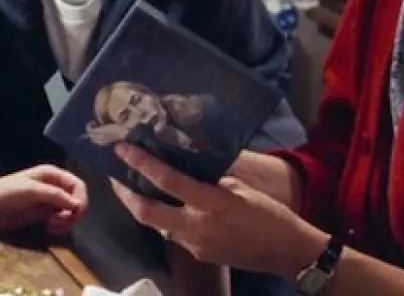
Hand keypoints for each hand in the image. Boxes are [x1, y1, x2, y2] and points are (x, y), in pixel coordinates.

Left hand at [0, 165, 86, 233]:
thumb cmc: (5, 192)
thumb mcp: (30, 190)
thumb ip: (54, 195)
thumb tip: (77, 204)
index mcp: (52, 174)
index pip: (78, 185)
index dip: (80, 200)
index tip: (73, 214)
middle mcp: (54, 186)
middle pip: (78, 200)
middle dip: (73, 213)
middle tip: (58, 222)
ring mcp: (50, 201)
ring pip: (71, 212)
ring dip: (67, 221)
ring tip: (51, 226)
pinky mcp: (45, 215)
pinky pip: (62, 221)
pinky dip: (60, 226)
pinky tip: (49, 228)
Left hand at [110, 144, 327, 278]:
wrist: (288, 252)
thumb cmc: (269, 214)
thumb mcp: (241, 188)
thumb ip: (210, 179)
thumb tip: (185, 164)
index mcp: (211, 204)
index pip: (167, 181)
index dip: (141, 164)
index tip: (122, 149)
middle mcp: (197, 227)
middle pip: (146, 212)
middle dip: (124, 193)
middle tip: (114, 175)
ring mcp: (195, 245)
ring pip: (156, 225)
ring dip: (141, 206)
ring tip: (132, 187)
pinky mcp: (198, 254)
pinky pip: (172, 234)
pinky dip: (162, 218)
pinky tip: (162, 205)